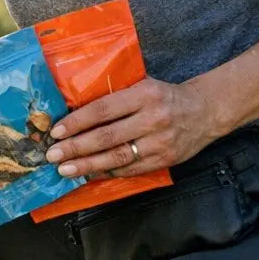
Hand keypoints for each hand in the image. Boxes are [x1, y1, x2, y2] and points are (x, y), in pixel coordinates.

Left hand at [44, 78, 221, 178]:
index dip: (78, 122)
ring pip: (117, 157)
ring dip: (88, 165)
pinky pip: (130, 169)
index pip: (103, 110)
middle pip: (107, 137)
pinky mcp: (164, 160)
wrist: (205, 111)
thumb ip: (115, 96)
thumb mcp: (142, 85)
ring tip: (65, 170)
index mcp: (144, 95)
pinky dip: (107, 173)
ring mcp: (160, 143)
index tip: (56, 131)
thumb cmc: (164, 97)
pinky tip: (89, 174)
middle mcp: (153, 119)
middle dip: (76, 147)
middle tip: (53, 154)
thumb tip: (74, 111)